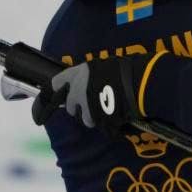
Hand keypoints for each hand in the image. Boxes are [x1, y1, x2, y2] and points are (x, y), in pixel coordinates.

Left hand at [30, 56, 149, 135]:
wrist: (139, 82)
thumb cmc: (125, 71)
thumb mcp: (102, 67)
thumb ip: (88, 77)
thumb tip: (82, 85)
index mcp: (78, 72)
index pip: (54, 84)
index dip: (52, 94)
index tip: (51, 102)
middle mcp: (78, 88)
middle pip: (70, 106)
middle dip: (79, 108)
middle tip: (93, 104)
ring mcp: (86, 104)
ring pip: (84, 118)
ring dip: (93, 117)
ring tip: (108, 109)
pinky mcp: (96, 117)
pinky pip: (97, 123)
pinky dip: (105, 122)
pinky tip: (114, 113)